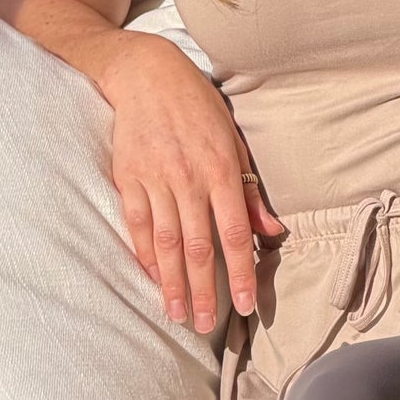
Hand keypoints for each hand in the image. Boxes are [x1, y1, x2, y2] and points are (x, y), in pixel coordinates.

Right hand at [94, 32, 282, 335]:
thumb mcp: (233, 141)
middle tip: (207, 324)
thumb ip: (249, 190)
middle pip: (197, 247)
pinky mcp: (128, 178)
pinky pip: (138, 225)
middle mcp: (188, 179)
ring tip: (178, 314)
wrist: (146, 74)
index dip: (239, 272)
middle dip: (204, 290)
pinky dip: (145, 254)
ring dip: (172, 283)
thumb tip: (271, 230)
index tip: (244, 305)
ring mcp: (155, 180)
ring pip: (166, 243)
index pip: (233, 234)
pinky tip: (151, 279)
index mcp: (220, 170)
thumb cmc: (197, 106)